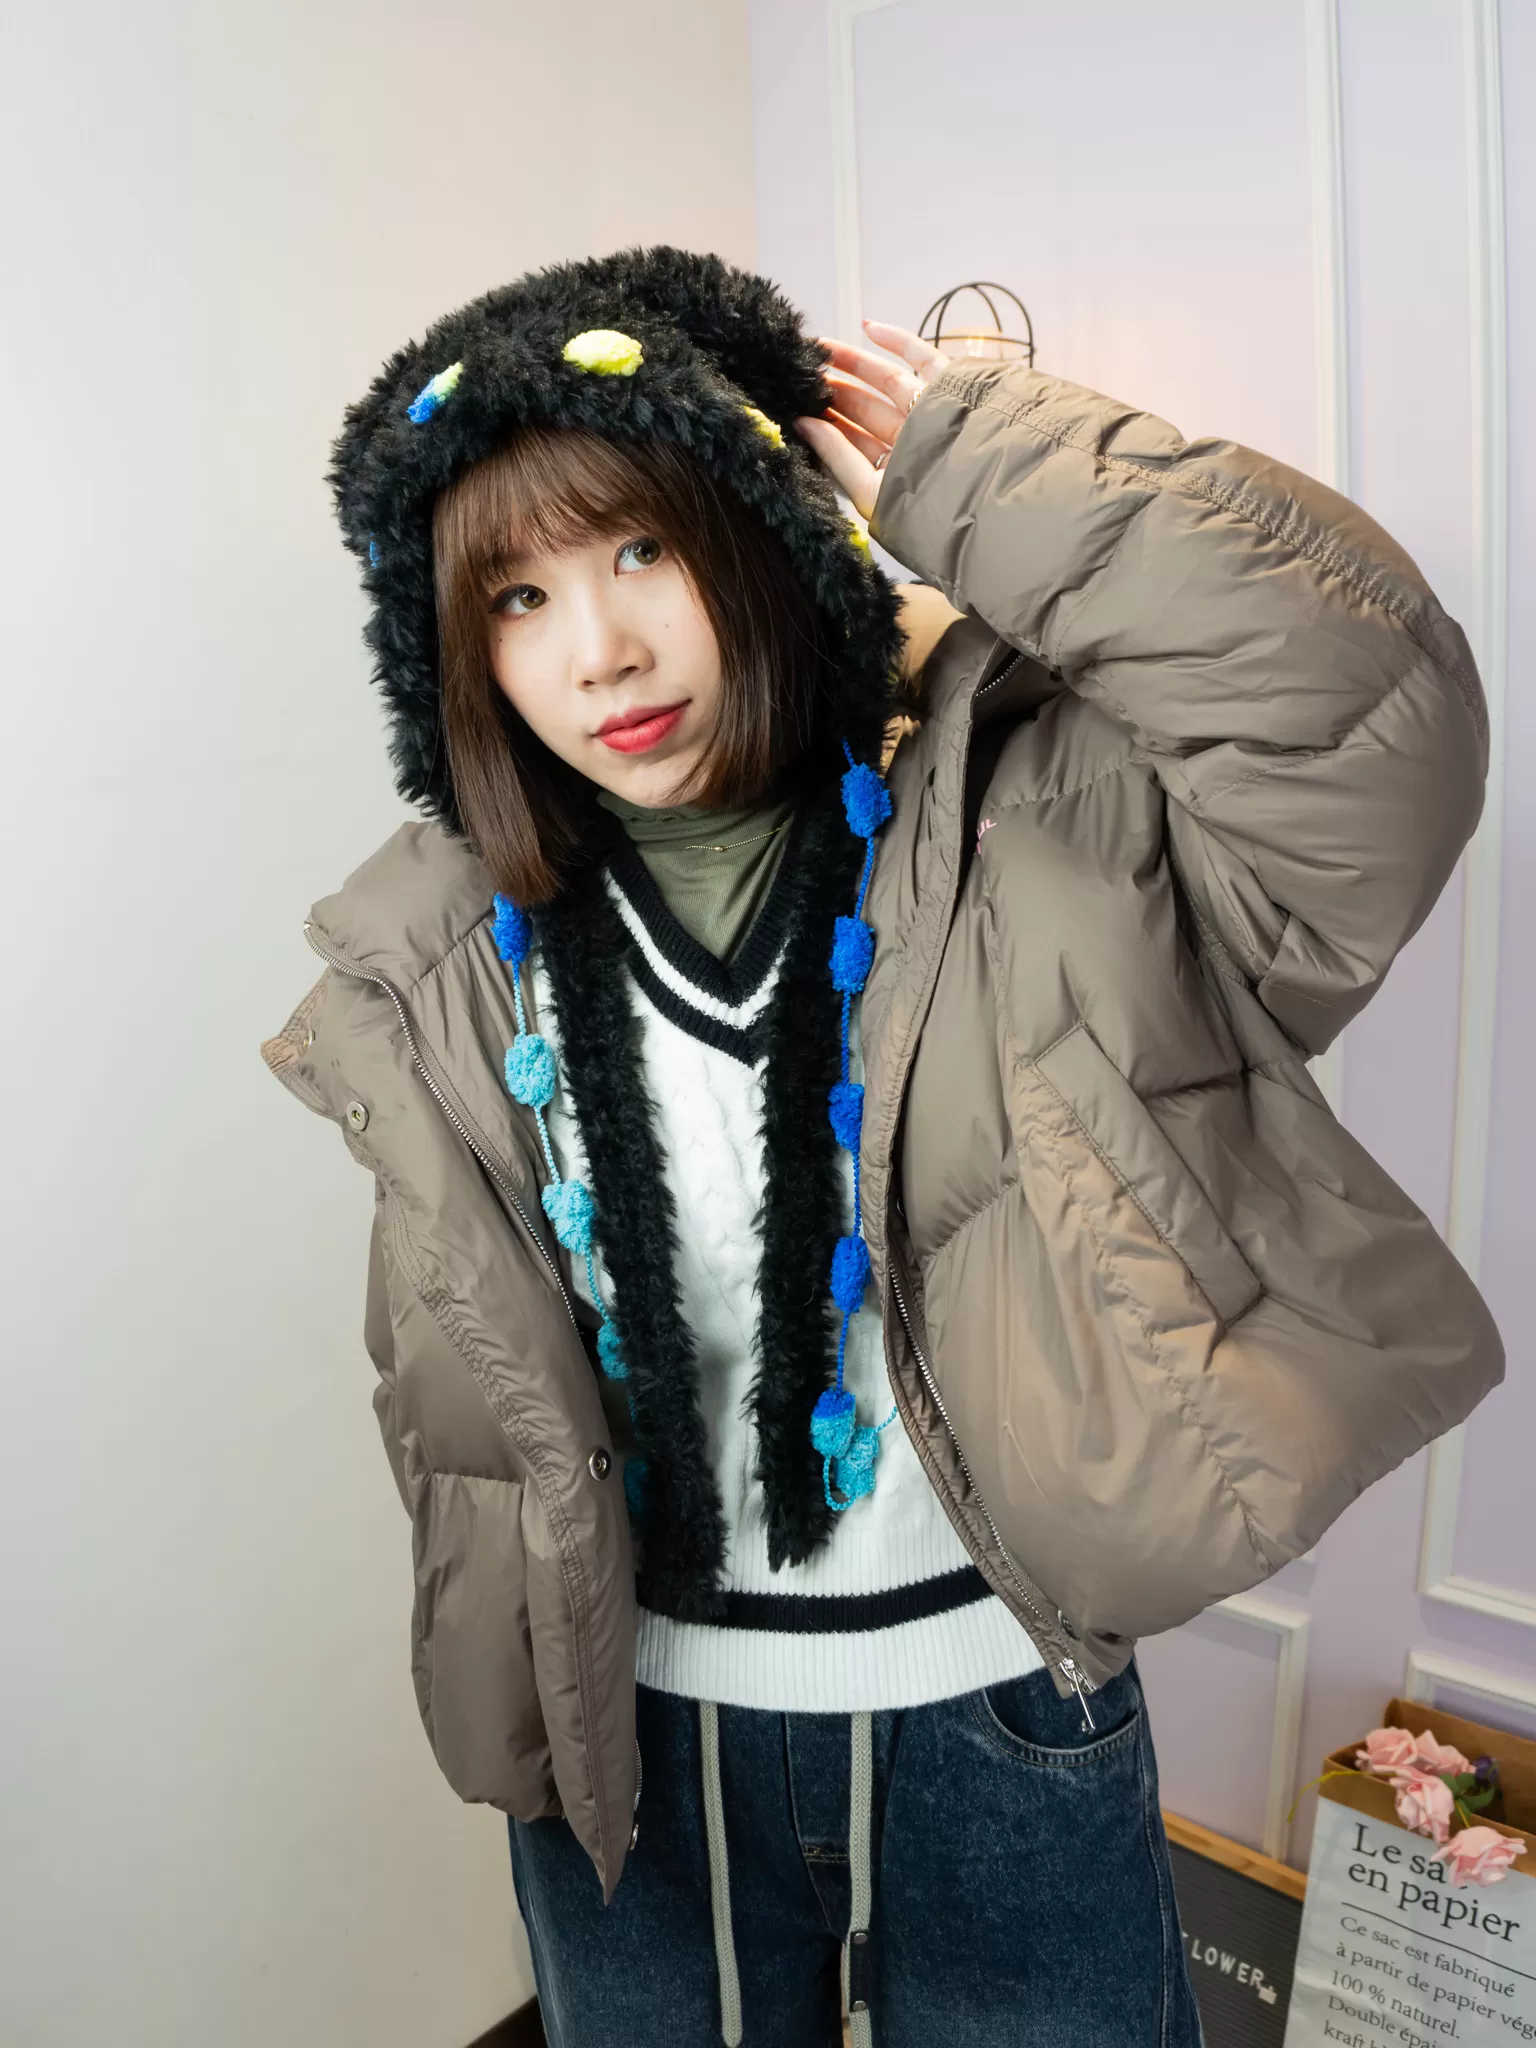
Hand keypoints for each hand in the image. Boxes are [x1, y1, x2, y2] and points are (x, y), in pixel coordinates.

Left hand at [794, 318, 949, 520]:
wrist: (989, 496)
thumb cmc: (932, 508)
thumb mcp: (871, 490)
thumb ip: (837, 456)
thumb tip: (803, 424)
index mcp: (894, 471)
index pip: (851, 443)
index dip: (823, 422)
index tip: (794, 404)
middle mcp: (912, 441)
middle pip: (864, 409)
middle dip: (833, 390)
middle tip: (799, 373)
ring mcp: (931, 412)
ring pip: (886, 380)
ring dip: (854, 362)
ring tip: (819, 348)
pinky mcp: (950, 387)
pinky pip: (921, 357)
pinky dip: (897, 340)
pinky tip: (867, 327)